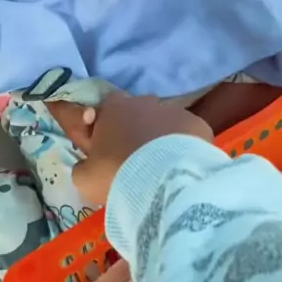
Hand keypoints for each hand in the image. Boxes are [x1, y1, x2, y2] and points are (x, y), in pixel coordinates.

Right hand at [53, 92, 212, 205]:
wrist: (162, 180)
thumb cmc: (117, 173)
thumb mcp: (85, 176)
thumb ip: (84, 165)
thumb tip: (88, 166)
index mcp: (113, 108)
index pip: (107, 107)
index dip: (107, 126)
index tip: (108, 149)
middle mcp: (143, 101)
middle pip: (138, 112)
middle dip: (136, 130)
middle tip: (136, 160)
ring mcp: (173, 110)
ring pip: (165, 122)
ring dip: (161, 138)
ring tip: (162, 167)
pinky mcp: (197, 124)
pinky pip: (188, 134)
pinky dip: (185, 147)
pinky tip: (183, 167)